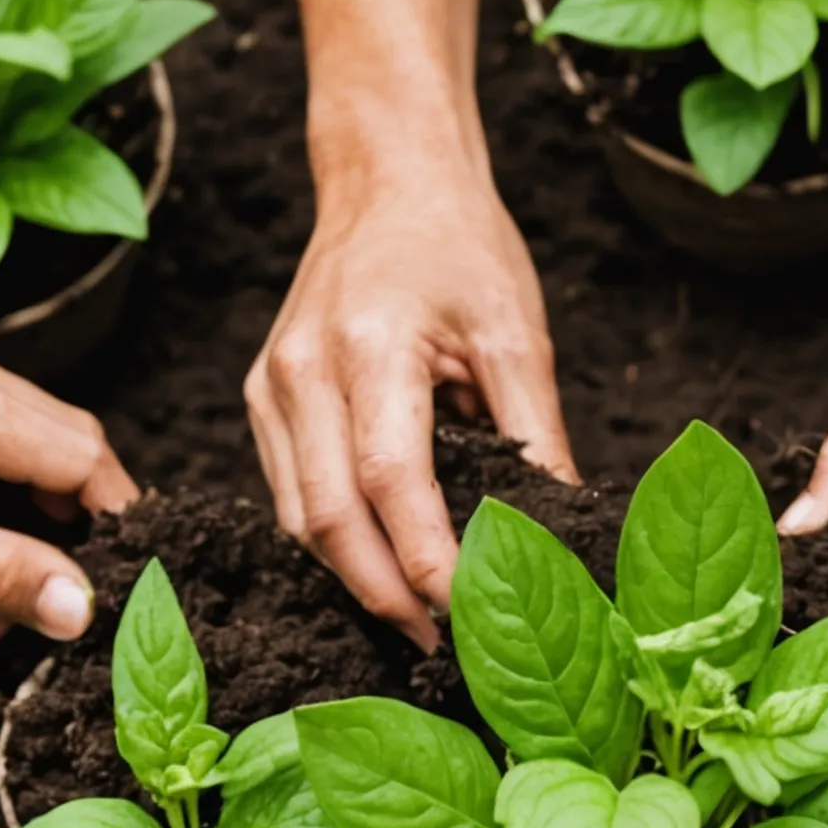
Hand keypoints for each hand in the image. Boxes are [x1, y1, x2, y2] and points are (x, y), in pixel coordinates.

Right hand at [246, 165, 570, 648]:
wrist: (387, 179)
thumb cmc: (459, 246)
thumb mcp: (517, 333)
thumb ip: (540, 437)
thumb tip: (566, 533)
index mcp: (369, 343)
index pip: (389, 481)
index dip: (428, 562)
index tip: (474, 617)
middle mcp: (302, 368)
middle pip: (327, 519)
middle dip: (386, 596)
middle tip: (447, 648)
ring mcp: (270, 385)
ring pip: (298, 520)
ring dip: (358, 581)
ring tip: (423, 623)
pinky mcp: (261, 397)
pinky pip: (288, 494)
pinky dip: (336, 542)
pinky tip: (384, 570)